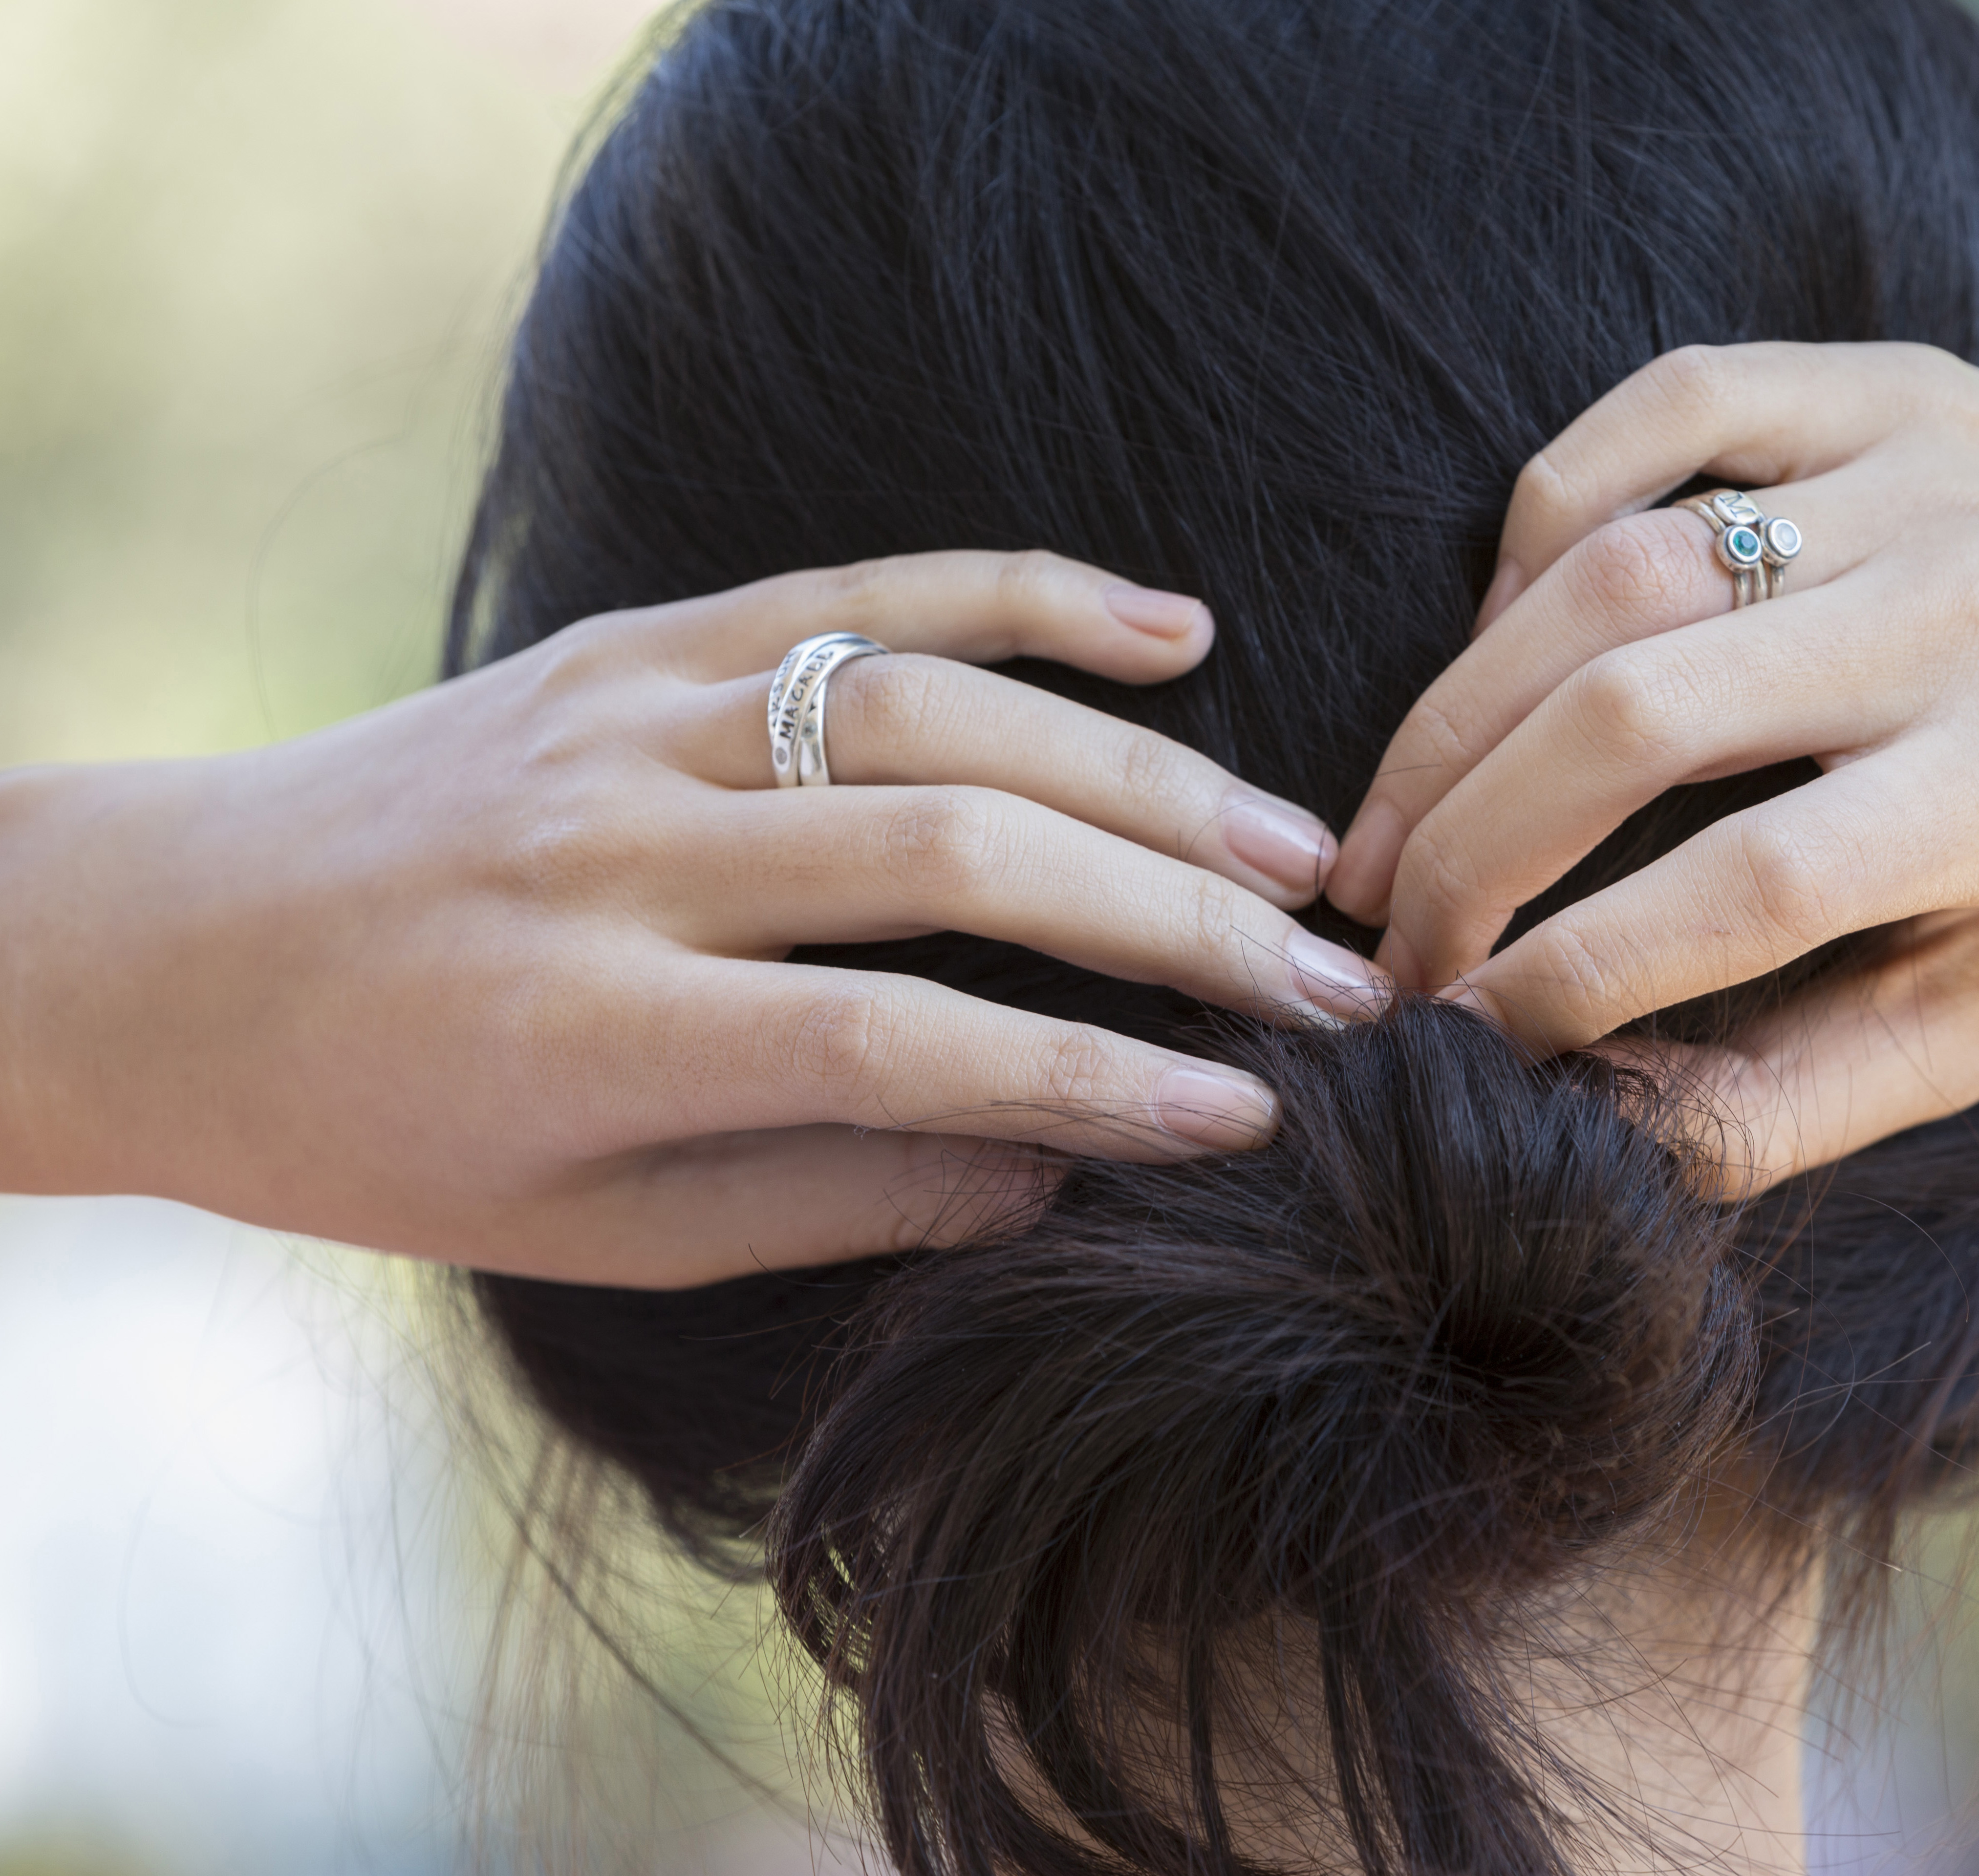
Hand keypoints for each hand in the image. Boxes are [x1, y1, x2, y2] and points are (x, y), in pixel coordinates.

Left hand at [0, 551, 1385, 1284]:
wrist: (171, 951)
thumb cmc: (379, 1126)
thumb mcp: (587, 1225)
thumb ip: (831, 1192)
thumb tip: (1059, 1171)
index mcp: (591, 1023)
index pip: (903, 1042)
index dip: (1097, 1081)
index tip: (1252, 1115)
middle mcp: (620, 847)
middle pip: (958, 851)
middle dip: (1176, 921)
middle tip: (1340, 978)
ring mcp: (632, 713)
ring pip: (939, 706)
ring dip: (1142, 772)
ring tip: (1294, 851)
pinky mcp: (639, 636)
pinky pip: (867, 589)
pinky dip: (1032, 597)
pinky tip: (1174, 628)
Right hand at [1327, 342, 1978, 1188]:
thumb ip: (1803, 1099)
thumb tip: (1594, 1124)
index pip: (1731, 894)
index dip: (1562, 977)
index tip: (1456, 1032)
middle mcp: (1968, 618)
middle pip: (1634, 716)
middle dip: (1463, 843)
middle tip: (1380, 929)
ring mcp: (1931, 478)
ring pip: (1616, 562)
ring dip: (1464, 698)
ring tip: (1398, 807)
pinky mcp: (1904, 390)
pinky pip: (1673, 405)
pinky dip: (1550, 502)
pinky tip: (1500, 624)